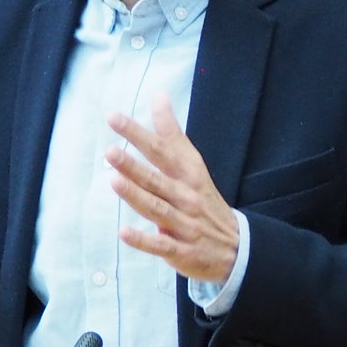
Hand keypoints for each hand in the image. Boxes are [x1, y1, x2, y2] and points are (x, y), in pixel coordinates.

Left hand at [107, 93, 240, 283]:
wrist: (236, 247)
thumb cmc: (203, 199)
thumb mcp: (192, 164)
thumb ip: (172, 133)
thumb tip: (158, 96)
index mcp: (188, 174)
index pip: (161, 149)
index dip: (138, 134)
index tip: (114, 118)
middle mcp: (186, 197)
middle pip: (157, 179)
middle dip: (134, 165)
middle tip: (110, 151)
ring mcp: (184, 224)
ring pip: (157, 208)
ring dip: (136, 196)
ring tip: (115, 181)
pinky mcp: (181, 250)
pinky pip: (160, 245)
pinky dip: (142, 240)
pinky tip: (123, 232)